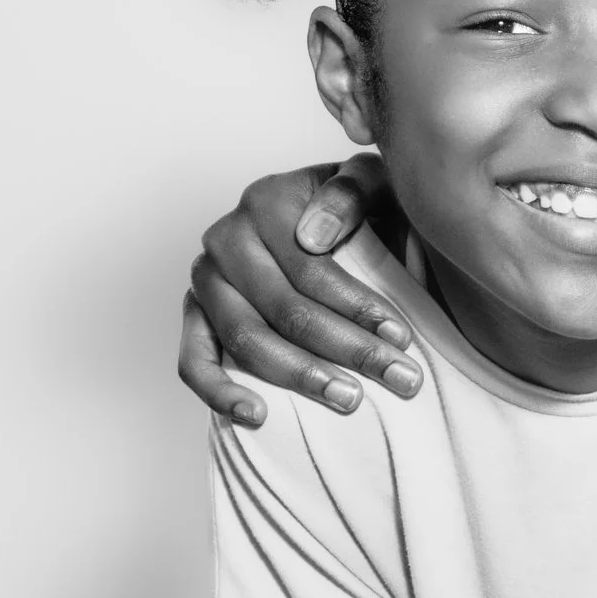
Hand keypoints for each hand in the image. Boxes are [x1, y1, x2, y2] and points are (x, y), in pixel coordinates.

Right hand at [176, 153, 419, 424]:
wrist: (333, 223)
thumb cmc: (362, 208)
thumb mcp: (373, 182)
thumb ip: (352, 191)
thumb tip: (313, 237)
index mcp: (267, 200)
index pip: (313, 270)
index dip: (359, 308)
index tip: (403, 338)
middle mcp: (228, 237)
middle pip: (285, 309)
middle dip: (348, 349)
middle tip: (401, 379)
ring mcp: (206, 278)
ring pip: (246, 340)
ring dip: (300, 376)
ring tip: (350, 400)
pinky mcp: (195, 315)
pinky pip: (194, 360)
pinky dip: (220, 392)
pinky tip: (257, 415)